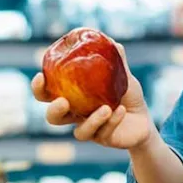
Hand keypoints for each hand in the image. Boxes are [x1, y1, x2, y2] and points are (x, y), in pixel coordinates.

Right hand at [31, 43, 152, 149]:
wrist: (144, 119)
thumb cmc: (127, 95)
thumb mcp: (122, 76)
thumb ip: (116, 61)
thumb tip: (113, 42)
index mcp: (73, 97)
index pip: (48, 94)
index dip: (39, 88)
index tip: (40, 76)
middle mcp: (76, 115)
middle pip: (53, 118)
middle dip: (54, 110)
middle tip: (63, 101)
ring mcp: (89, 129)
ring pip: (79, 133)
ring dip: (91, 120)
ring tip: (106, 107)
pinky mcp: (104, 139)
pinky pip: (103, 133)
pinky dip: (112, 122)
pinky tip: (121, 111)